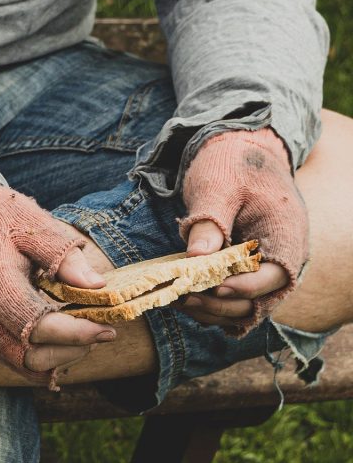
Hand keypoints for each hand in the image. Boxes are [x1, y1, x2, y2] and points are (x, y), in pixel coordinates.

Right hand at [0, 156, 110, 381]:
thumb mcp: (30, 224)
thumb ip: (63, 256)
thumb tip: (97, 285)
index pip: (41, 329)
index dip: (77, 335)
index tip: (108, 328)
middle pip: (33, 359)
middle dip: (72, 351)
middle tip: (99, 332)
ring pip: (21, 365)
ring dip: (57, 358)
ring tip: (83, 335)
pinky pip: (10, 356)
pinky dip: (39, 355)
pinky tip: (60, 336)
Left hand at [178, 128, 307, 330]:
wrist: (237, 153)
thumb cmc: (231, 165)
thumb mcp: (219, 188)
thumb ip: (210, 222)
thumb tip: (197, 259)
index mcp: (286, 235)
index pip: (273, 276)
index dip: (243, 287)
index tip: (211, 287)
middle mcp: (281, 259)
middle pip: (258, 301)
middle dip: (219, 304)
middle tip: (182, 297)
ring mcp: (263, 268)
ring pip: (244, 306)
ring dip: (212, 310)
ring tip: (176, 301)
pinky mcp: (244, 272)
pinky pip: (233, 298)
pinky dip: (210, 304)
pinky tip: (181, 298)